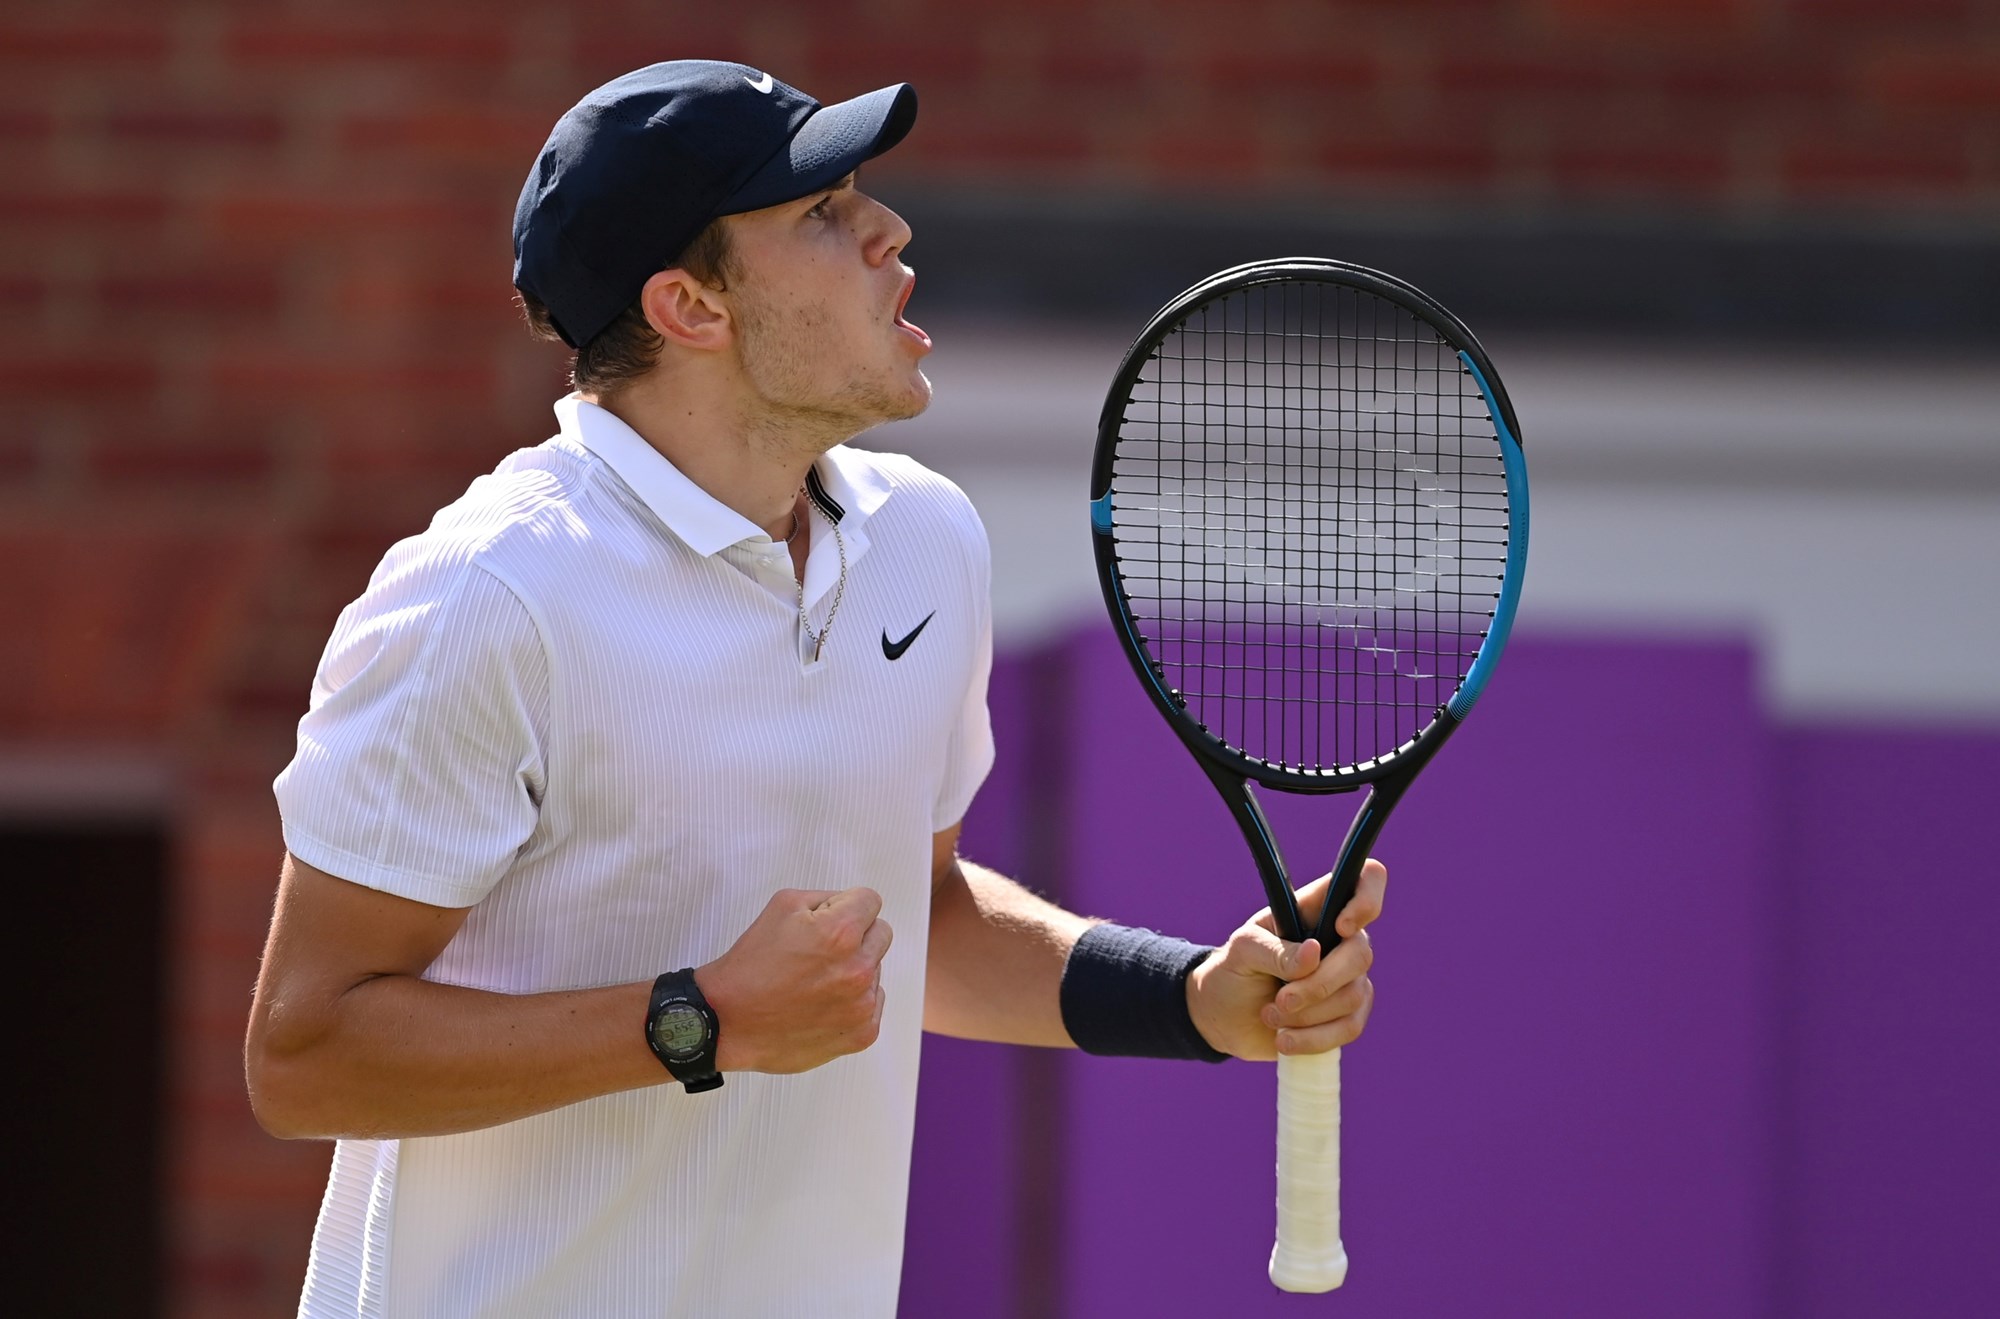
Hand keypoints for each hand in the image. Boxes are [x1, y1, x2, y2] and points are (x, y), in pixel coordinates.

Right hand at [697, 888, 892, 1073]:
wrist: (727, 1021)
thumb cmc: (751, 964)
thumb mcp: (782, 906)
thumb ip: (827, 897)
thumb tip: (852, 905)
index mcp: (841, 932)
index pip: (871, 901)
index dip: (847, 906)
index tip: (829, 920)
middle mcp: (858, 968)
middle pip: (881, 934)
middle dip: (856, 936)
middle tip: (821, 951)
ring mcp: (862, 1005)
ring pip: (876, 970)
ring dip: (854, 970)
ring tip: (814, 982)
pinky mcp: (861, 1034)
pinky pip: (874, 1003)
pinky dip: (853, 1002)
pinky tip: (822, 1004)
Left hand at [1186, 860, 1385, 1061]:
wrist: (1224, 1017)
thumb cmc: (1234, 969)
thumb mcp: (1242, 950)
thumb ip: (1274, 950)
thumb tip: (1313, 954)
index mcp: (1316, 908)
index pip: (1365, 880)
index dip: (1367, 899)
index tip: (1340, 927)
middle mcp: (1340, 939)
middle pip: (1360, 953)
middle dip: (1319, 984)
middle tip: (1280, 999)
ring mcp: (1347, 977)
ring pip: (1353, 995)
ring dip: (1308, 1014)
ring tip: (1271, 1016)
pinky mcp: (1346, 1014)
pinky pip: (1350, 1027)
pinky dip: (1315, 1038)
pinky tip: (1285, 1041)